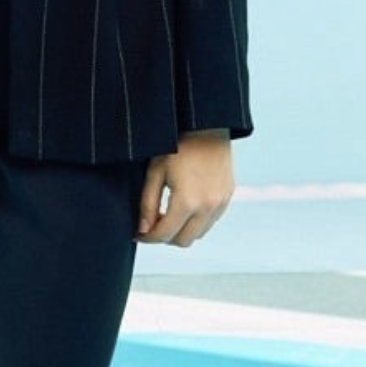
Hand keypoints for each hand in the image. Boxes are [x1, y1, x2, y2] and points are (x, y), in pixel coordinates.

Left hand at [137, 130, 233, 246]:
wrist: (206, 125)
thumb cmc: (177, 144)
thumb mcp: (155, 172)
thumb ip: (148, 204)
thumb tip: (143, 230)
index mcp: (187, 202)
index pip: (164, 235)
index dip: (148, 237)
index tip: (138, 234)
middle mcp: (207, 208)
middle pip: (183, 241)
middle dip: (165, 237)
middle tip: (152, 224)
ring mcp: (220, 204)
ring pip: (199, 234)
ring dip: (182, 231)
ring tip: (168, 215)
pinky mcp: (227, 197)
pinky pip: (211, 221)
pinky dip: (197, 221)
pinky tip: (186, 206)